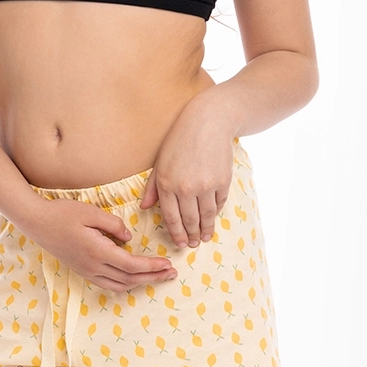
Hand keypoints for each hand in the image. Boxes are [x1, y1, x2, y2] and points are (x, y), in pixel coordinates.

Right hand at [27, 197, 177, 291]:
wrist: (37, 223)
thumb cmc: (63, 213)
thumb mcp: (91, 212)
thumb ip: (113, 224)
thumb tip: (129, 237)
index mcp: (98, 252)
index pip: (132, 266)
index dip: (152, 267)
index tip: (167, 264)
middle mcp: (93, 267)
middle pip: (130, 279)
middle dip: (153, 278)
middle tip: (171, 274)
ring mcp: (87, 271)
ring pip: (119, 285)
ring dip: (140, 283)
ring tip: (157, 276)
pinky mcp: (82, 270)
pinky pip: (108, 284)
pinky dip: (125, 283)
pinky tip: (133, 277)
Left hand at [140, 92, 235, 248]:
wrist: (209, 122)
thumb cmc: (180, 140)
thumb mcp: (161, 161)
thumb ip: (153, 187)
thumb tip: (144, 208)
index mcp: (166, 183)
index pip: (171, 217)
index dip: (176, 233)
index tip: (180, 243)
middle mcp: (185, 188)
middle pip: (189, 221)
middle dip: (191, 236)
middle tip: (193, 245)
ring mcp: (206, 186)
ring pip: (206, 216)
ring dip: (205, 230)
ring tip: (205, 237)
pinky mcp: (222, 181)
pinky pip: (219, 204)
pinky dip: (216, 213)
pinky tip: (213, 218)